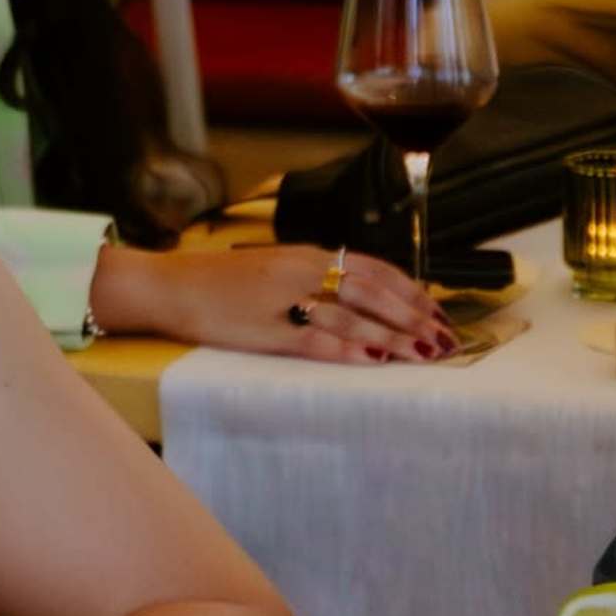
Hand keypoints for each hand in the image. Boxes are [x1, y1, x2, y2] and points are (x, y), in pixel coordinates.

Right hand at [91, 239, 445, 363]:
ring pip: (353, 317)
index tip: (441, 311)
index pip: (375, 270)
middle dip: (415, 317)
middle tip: (448, 339)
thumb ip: (317, 279)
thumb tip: (364, 297)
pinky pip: (317, 340)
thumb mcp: (275, 270)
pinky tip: (375, 360)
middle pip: (373, 293)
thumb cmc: (219, 282)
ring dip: (393, 336)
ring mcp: (286, 300)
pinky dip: (349, 349)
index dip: (412, 291)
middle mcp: (303, 271)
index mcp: (308, 255)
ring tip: (426, 352)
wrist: (167, 286)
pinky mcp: (267, 329)